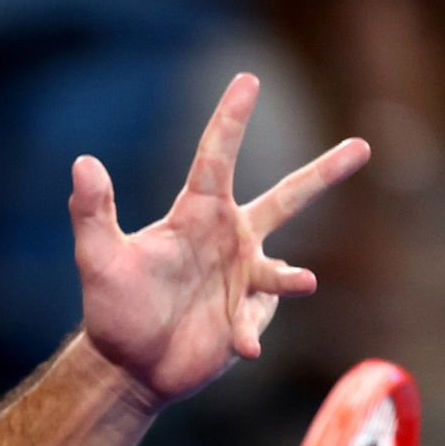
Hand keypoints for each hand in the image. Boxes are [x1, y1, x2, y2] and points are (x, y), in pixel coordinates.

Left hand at [69, 73, 370, 408]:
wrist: (128, 366)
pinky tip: (243, 347)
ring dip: (291, 276)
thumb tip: (82, 162)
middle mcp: (229, 240)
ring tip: (303, 281)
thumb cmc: (114, 308)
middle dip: (324, 174)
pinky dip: (251, 334)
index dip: (231, 119)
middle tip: (362, 146)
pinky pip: (257, 322)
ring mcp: (244, 281)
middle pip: (286, 199)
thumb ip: (92, 213)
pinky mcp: (248, 321)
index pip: (217, 157)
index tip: (249, 79)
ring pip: (284, 270)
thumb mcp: (98, 259)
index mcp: (197, 214)